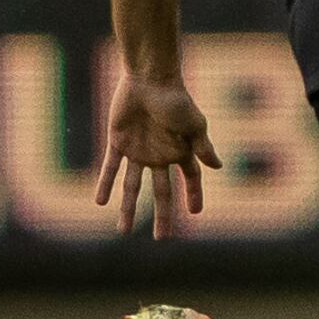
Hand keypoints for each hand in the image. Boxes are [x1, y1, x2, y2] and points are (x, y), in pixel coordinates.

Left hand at [94, 73, 221, 238]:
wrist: (149, 79)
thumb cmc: (176, 98)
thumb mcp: (195, 124)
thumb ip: (203, 147)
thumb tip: (218, 168)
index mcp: (181, 151)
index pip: (190, 179)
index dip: (193, 196)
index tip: (195, 214)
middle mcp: (159, 155)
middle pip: (161, 192)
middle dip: (162, 216)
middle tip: (161, 238)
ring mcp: (138, 151)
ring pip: (133, 187)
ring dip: (128, 209)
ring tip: (123, 231)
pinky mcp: (118, 142)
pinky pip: (110, 167)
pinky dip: (105, 184)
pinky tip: (100, 202)